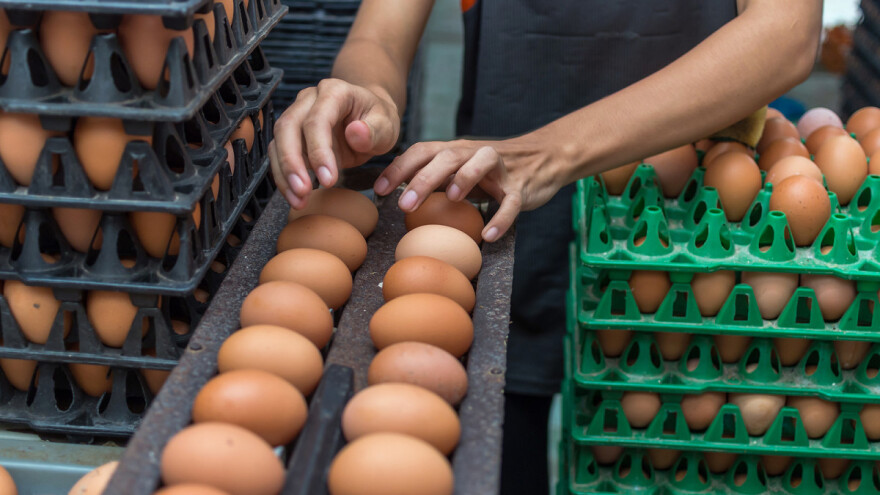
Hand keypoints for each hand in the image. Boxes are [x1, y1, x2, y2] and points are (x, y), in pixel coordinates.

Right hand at [270, 78, 400, 208]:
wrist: (369, 118)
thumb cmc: (378, 120)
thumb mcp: (387, 125)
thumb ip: (374, 131)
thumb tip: (355, 133)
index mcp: (334, 92)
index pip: (317, 119)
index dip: (319, 150)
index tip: (329, 179)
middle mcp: (309, 100)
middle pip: (288, 127)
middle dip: (291, 162)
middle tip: (303, 191)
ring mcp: (297, 115)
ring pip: (278, 142)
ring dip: (284, 174)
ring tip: (298, 200)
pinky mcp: (292, 135)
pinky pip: (279, 155)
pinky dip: (284, 178)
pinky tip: (295, 196)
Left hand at [373, 135, 566, 241]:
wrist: (543, 158)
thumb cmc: (491, 171)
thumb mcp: (461, 169)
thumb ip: (436, 178)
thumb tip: (398, 197)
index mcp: (455, 150)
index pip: (422, 151)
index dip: (399, 168)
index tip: (380, 190)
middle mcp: (475, 153)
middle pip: (448, 157)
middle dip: (424, 179)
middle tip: (405, 204)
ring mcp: (500, 169)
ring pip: (482, 163)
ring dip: (465, 178)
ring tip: (452, 199)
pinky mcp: (520, 187)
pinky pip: (511, 202)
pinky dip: (501, 218)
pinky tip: (488, 235)